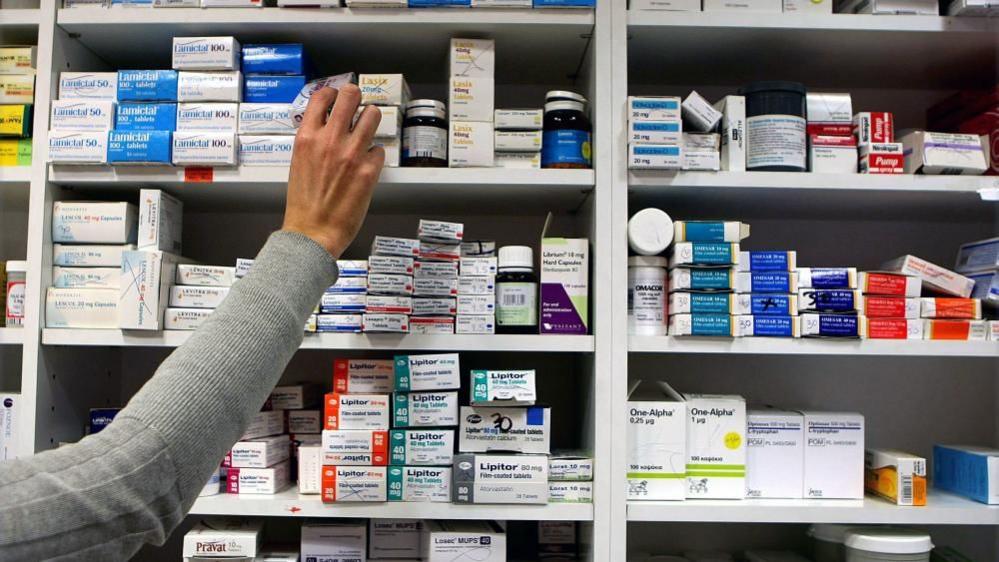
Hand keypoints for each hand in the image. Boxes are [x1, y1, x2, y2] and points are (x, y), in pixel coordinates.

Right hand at [283, 84, 384, 257]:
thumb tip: (325, 126)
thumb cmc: (304, 203)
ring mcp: (351, 153)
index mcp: (307, 137)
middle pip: (350, 95)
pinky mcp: (369, 170)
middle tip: (357, 107)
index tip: (337, 96)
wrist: (312, 231)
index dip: (333, 93)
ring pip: (372, 114)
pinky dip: (375, 155)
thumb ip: (313, 140)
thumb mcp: (299, 162)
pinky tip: (367, 165)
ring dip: (371, 120)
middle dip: (356, 97)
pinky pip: (379, 149)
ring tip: (367, 130)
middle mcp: (330, 139)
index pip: (322, 96)